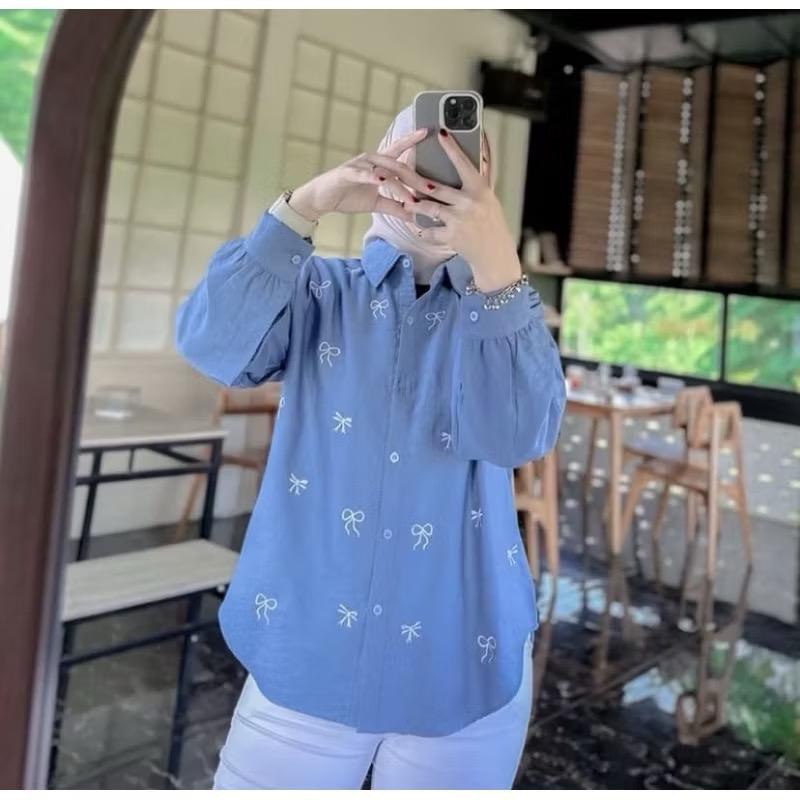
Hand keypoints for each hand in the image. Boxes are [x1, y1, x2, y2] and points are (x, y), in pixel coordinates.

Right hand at [288, 129, 426, 223]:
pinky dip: (372, 177)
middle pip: (399, 167)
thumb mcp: (376, 204)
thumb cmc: (347, 196)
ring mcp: (360, 165)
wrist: (321, 199)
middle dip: (416, 179)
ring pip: (385, 172)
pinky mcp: (347, 173)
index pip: (399, 151)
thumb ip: (395, 207)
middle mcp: (371, 160)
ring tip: (412, 199)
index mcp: (379, 164)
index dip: (412, 140)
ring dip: (400, 186)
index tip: (427, 132)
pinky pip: (363, 175)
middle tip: (431, 190)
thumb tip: (414, 215)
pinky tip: (381, 181)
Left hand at [363, 129, 521, 292]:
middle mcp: (469, 202)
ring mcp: (459, 220)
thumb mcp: (489, 198)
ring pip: (428, 207)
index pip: (464, 164)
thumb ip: (481, 176)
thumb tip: (483, 146)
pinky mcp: (451, 236)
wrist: (494, 254)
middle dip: (413, 180)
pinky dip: (422, 229)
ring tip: (403, 200)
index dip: (452, 148)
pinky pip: (430, 230)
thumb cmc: (491, 223)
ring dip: (413, 204)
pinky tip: (417, 227)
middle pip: (435, 187)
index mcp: (480, 189)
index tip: (441, 132)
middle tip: (397, 170)